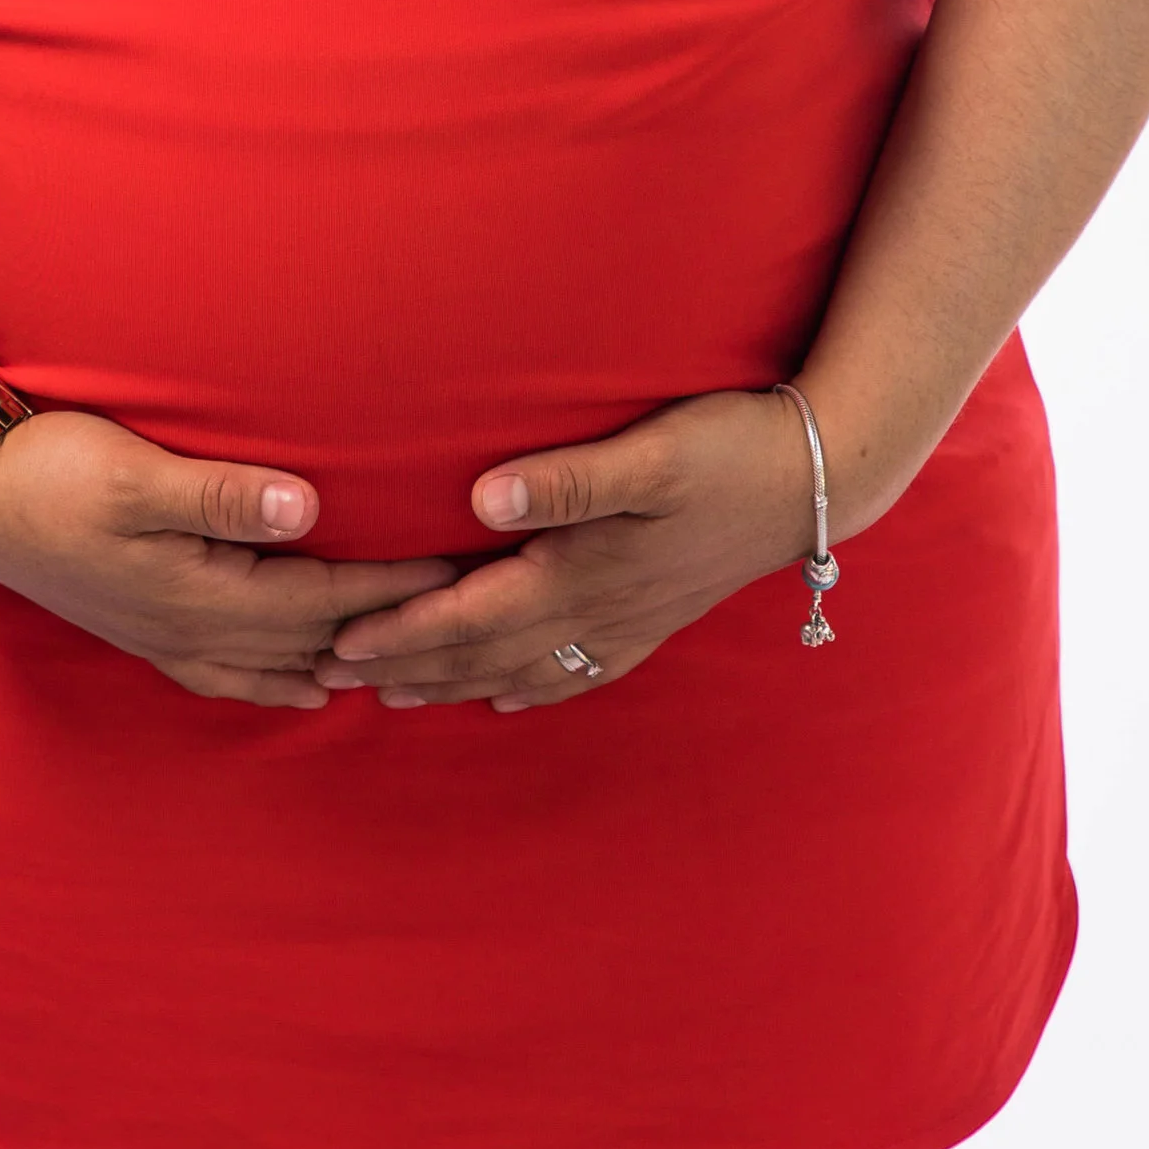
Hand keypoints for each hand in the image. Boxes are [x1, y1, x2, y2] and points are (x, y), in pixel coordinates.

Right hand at [0, 409, 461, 707]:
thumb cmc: (54, 472)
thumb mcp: (138, 475)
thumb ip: (225, 496)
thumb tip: (311, 507)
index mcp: (201, 594)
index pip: (324, 598)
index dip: (393, 586)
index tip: (456, 568)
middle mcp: (192, 632)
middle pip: (313, 641)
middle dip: (384, 632)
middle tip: (454, 623)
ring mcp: (167, 639)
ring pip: (278, 669)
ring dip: (342, 665)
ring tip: (402, 667)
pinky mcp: (147, 631)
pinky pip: (233, 676)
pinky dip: (281, 683)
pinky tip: (304, 685)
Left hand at [313, 388, 824, 711]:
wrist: (815, 478)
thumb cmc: (728, 450)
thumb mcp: (651, 454)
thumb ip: (566, 481)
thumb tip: (481, 500)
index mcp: (582, 571)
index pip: (470, 613)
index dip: (401, 630)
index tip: (339, 644)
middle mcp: (598, 608)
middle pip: (484, 652)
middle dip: (408, 666)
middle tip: (333, 679)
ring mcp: (629, 621)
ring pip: (522, 669)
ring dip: (455, 683)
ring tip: (396, 696)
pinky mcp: (655, 617)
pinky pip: (579, 671)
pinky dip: (533, 689)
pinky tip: (510, 698)